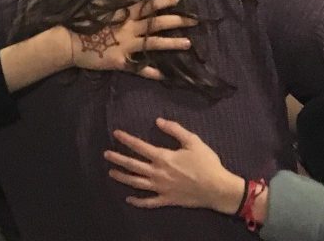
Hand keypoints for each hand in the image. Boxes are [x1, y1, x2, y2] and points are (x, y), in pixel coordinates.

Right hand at [69, 0, 194, 79]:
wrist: (68, 41)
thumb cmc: (81, 19)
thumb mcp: (98, 4)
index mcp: (123, 13)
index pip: (147, 5)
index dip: (162, 2)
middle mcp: (129, 29)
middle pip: (156, 23)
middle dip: (177, 21)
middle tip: (195, 21)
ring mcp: (126, 46)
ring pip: (154, 44)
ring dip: (172, 44)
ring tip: (188, 43)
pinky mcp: (120, 62)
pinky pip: (139, 68)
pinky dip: (151, 72)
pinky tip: (165, 76)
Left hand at [105, 117, 244, 213]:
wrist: (217, 188)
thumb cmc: (206, 163)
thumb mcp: (193, 141)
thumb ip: (175, 129)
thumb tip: (158, 120)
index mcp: (163, 157)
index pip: (139, 146)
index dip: (126, 139)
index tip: (116, 133)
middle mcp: (158, 173)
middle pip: (133, 165)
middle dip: (118, 159)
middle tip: (106, 154)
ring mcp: (161, 188)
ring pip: (136, 183)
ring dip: (122, 177)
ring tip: (111, 172)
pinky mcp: (167, 200)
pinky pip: (149, 202)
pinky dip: (137, 202)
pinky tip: (129, 199)